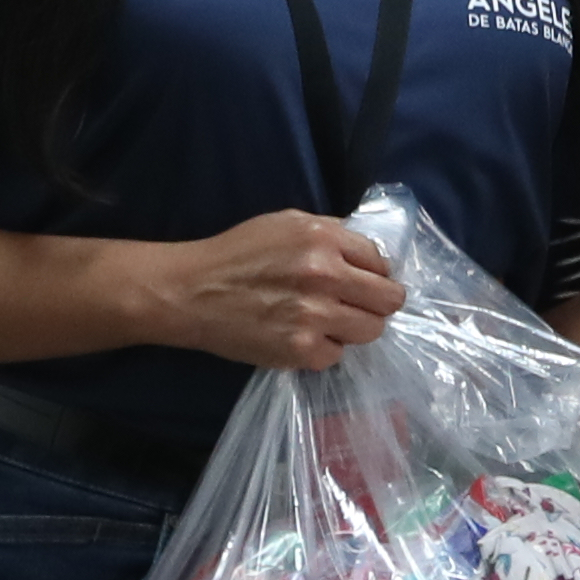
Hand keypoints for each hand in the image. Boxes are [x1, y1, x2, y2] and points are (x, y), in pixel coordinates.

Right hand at [147, 211, 404, 371]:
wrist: (191, 292)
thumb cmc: (237, 253)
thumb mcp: (286, 223)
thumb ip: (331, 233)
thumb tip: (370, 253)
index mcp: (324, 239)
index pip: (382, 262)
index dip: (373, 272)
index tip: (362, 280)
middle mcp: (326, 276)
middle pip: (389, 300)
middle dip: (377, 302)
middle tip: (357, 305)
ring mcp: (315, 316)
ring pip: (370, 331)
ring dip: (354, 328)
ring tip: (328, 321)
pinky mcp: (300, 350)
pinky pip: (337, 355)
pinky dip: (324, 349)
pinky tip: (302, 336)